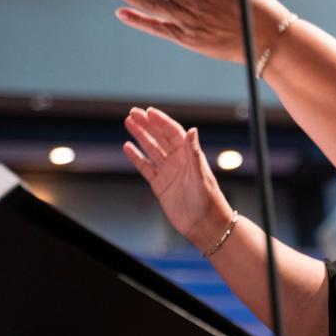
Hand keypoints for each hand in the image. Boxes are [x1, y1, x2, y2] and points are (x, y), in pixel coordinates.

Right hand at [122, 106, 232, 250]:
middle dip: (147, 124)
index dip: (161, 121)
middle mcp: (178, 161)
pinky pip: (145, 168)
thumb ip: (194, 153)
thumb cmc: (208, 200)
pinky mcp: (160, 185)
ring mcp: (168, 172)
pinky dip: (136, 157)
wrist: (204, 224)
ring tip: (128, 123)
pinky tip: (127, 147)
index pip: (173, 132)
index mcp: (189, 155)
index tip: (148, 111)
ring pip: (151, 150)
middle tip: (133, 112)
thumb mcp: (200, 175)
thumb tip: (192, 130)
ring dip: (140, 136)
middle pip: (160, 138)